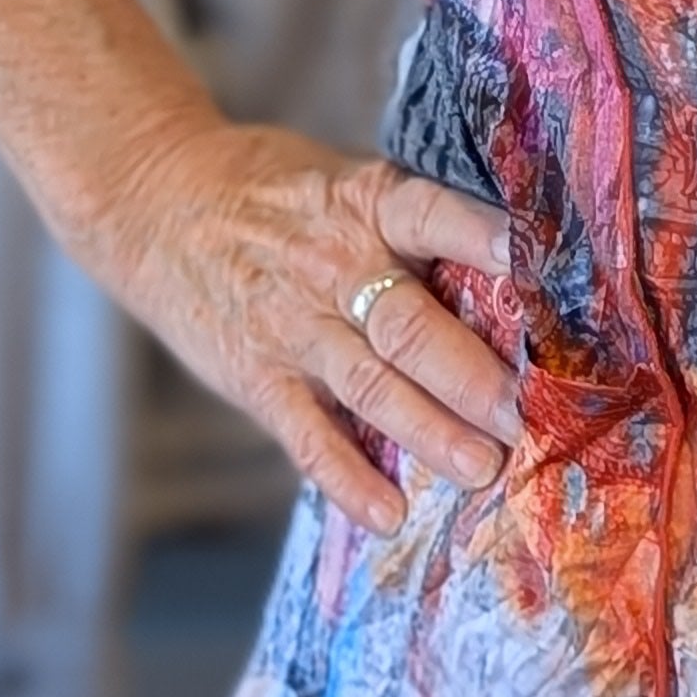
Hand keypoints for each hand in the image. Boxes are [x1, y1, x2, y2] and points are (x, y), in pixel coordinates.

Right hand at [83, 114, 523, 538]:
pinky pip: (306, 434)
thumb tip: (516, 276)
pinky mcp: (255, 375)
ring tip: (484, 468)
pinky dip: (346, 477)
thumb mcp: (344, 184)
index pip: (435, 217)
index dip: (487, 243)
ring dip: (430, 431)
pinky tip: (388, 513)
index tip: (541, 272)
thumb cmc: (276, 194)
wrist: (155, 202)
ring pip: (370, 385)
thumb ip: (412, 228)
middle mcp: (334, 265)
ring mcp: (292, 326)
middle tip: (531, 416)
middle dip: (475, 376)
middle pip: (411, 325)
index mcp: (367, 204)